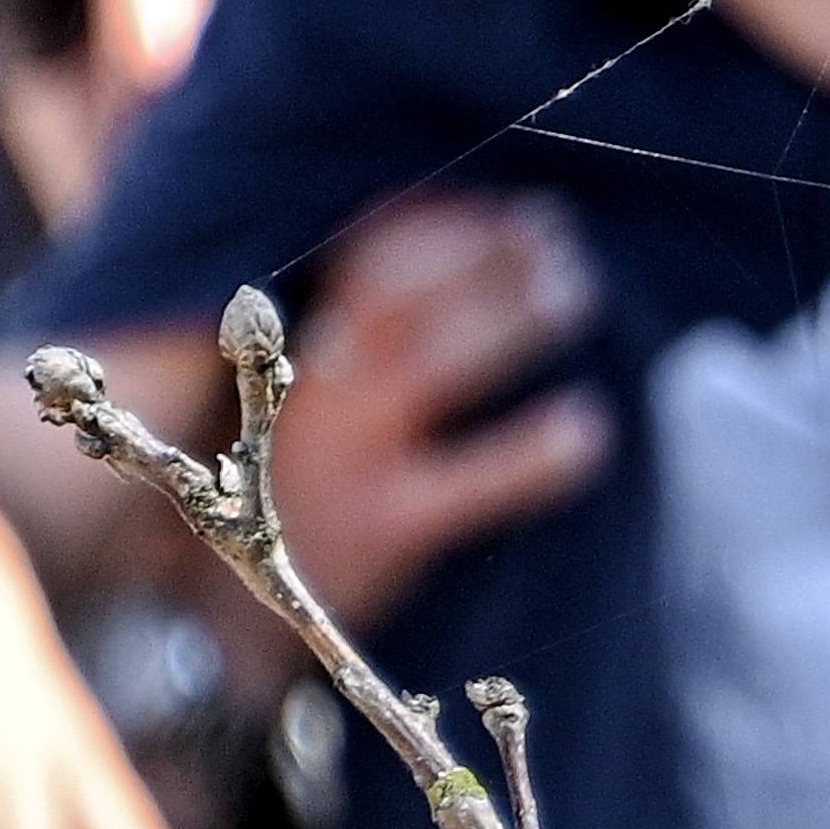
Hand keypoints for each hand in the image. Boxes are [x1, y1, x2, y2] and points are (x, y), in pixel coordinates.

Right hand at [267, 194, 614, 630]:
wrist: (240, 612)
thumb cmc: (304, 483)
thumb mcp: (316, 398)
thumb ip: (371, 330)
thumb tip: (471, 243)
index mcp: (299, 352)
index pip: (373, 264)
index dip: (451, 232)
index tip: (518, 216)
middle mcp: (314, 396)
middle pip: (400, 300)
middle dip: (483, 262)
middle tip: (559, 247)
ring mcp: (345, 461)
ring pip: (429, 368)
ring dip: (506, 321)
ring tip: (573, 293)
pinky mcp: (382, 529)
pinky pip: (468, 484)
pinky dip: (533, 453)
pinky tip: (589, 429)